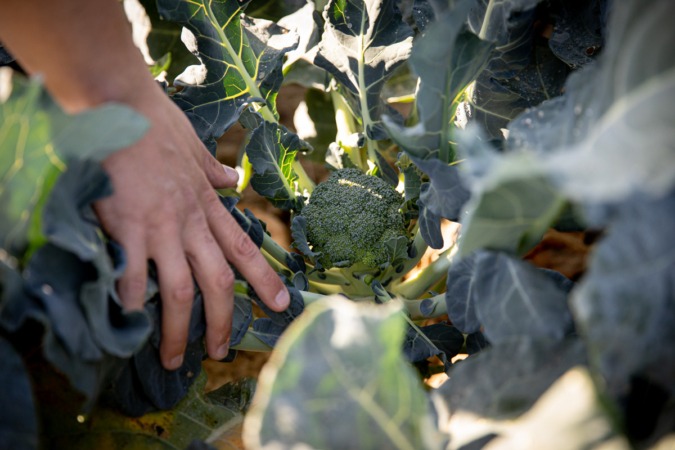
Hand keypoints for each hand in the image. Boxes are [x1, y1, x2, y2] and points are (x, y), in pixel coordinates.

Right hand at [94, 86, 289, 369]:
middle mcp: (191, 223)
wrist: (121, 104)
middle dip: (222, 321)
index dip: (265, 279)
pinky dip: (133, 304)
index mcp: (208, 205)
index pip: (244, 249)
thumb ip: (211, 170)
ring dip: (179, 330)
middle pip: (217, 282)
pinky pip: (134, 276)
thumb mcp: (194, 146)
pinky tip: (131, 327)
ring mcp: (161, 227)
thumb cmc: (156, 121)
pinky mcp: (128, 227)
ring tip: (175, 359)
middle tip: (222, 351)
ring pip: (180, 291)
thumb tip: (228, 179)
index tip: (282, 304)